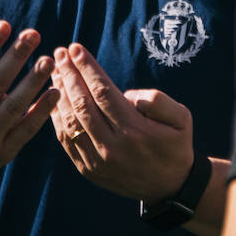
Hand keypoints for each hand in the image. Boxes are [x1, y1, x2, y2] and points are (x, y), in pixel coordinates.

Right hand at [0, 21, 57, 185]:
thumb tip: (0, 58)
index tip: (4, 25)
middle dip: (16, 57)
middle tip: (33, 34)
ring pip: (14, 106)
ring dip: (34, 81)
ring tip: (48, 60)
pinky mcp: (1, 155)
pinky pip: (26, 129)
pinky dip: (42, 110)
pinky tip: (56, 91)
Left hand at [49, 43, 194, 201]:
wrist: (171, 187)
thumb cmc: (176, 144)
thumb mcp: (181, 118)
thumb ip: (156, 100)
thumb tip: (125, 94)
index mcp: (135, 130)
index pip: (103, 92)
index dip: (87, 68)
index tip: (75, 49)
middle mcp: (113, 147)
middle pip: (82, 104)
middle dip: (69, 75)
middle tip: (59, 53)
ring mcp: (98, 161)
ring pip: (70, 122)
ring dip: (59, 94)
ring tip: (54, 71)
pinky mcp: (89, 170)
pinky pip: (66, 141)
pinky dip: (57, 118)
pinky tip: (54, 99)